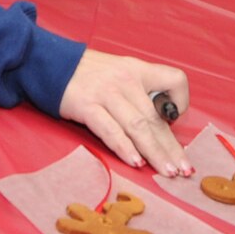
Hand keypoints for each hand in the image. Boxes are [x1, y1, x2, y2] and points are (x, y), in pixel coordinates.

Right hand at [59, 49, 191, 174]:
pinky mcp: (87, 106)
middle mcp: (126, 80)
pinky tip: (136, 163)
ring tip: (168, 172)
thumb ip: (138, 92)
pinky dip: (125, 148)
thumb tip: (158, 121)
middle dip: (172, 147)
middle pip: (156, 117)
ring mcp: (106, 93)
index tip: (176, 122)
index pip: (173, 79)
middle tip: (185, 169)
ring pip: (138, 127)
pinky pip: (110, 130)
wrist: (49, 61)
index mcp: (137, 69)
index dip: (181, 101)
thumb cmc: (87, 72)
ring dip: (155, 153)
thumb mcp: (119, 70)